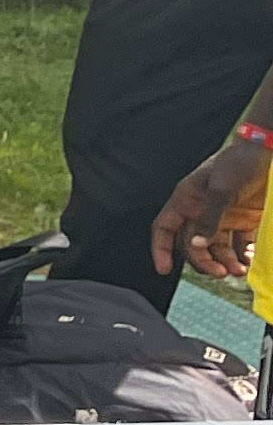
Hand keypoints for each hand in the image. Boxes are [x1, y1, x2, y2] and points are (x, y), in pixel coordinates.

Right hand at [152, 128, 267, 283]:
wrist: (265, 152)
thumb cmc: (237, 163)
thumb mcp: (221, 189)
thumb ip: (209, 218)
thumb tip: (197, 244)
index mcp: (187, 201)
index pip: (164, 228)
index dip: (161, 249)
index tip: (165, 269)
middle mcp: (201, 212)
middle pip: (193, 245)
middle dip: (203, 261)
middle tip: (218, 272)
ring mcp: (222, 218)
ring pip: (217, 249)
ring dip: (226, 262)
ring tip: (238, 271)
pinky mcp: (244, 221)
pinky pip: (240, 245)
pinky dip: (244, 255)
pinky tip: (249, 261)